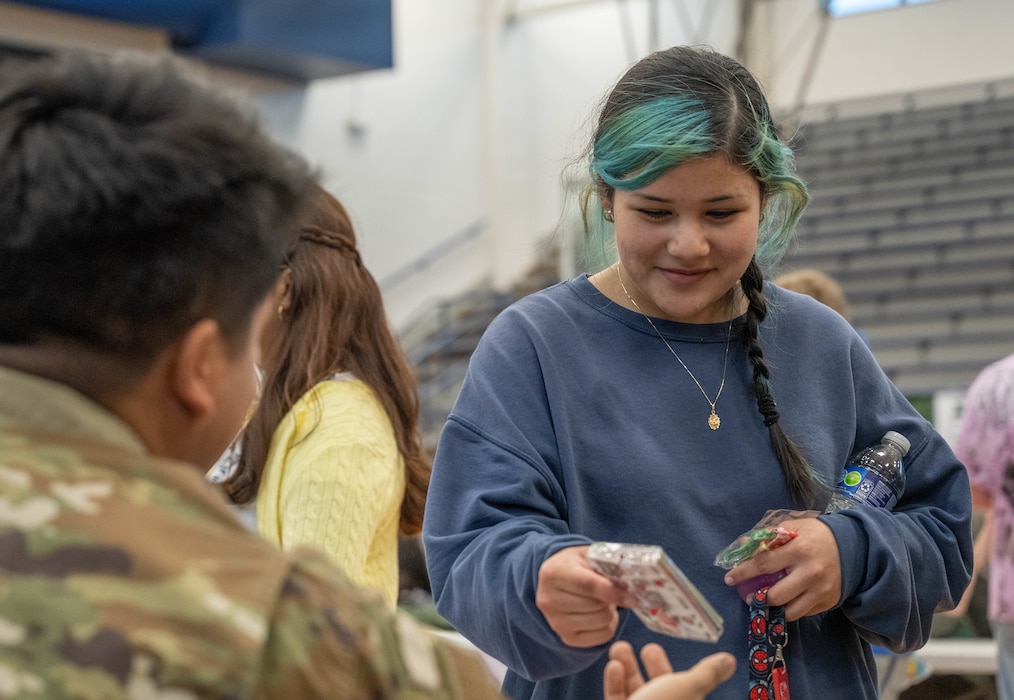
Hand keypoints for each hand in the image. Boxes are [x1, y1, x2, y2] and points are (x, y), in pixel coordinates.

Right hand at [536, 545, 627, 646]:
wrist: (553, 580)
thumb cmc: (575, 565)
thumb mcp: (587, 555)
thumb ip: (608, 564)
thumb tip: (636, 584)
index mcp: (553, 574)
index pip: (588, 585)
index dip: (612, 590)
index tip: (630, 594)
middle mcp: (549, 600)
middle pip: (597, 606)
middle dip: (610, 598)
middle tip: (609, 591)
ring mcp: (556, 622)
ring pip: (601, 621)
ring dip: (609, 611)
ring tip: (602, 601)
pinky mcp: (566, 638)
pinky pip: (603, 636)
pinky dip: (608, 625)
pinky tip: (600, 614)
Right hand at [603, 641, 734, 699]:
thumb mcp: (686, 689)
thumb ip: (705, 674)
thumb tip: (728, 661)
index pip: (690, 692)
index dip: (683, 674)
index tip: (679, 656)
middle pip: (661, 692)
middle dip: (653, 667)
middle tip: (648, 648)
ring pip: (636, 694)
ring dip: (628, 669)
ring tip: (620, 649)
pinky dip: (615, 683)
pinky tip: (614, 666)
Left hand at [722, 517, 840, 620]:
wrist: (854, 548)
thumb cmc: (818, 535)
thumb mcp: (795, 527)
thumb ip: (769, 535)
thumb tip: (743, 545)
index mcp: (799, 550)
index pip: (764, 564)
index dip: (744, 572)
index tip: (729, 578)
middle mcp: (811, 573)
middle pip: (776, 595)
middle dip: (758, 598)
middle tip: (748, 596)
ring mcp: (821, 590)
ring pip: (791, 612)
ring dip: (774, 610)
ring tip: (765, 603)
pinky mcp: (829, 602)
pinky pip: (804, 613)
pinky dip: (791, 609)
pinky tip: (785, 602)